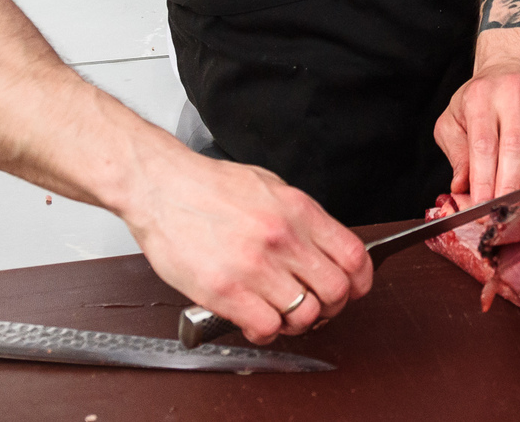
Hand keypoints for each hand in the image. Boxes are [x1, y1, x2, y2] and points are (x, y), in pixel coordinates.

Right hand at [120, 145, 370, 344]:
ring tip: (281, 313)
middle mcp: (282, 239)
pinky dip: (266, 332)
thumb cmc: (210, 187)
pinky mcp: (225, 291)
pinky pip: (266, 328)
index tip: (352, 289)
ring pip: (304, 315)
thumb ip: (302, 218)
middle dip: (331, 306)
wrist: (161, 187)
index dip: (359, 281)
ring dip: (297, 322)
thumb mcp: (270, 187)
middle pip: (336, 291)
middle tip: (314, 305)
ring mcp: (254, 266)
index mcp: (298, 211)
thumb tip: (327, 246)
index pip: (354, 256)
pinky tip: (255, 319)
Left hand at [435, 28, 519, 203]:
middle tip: (503, 213)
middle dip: (509, 186)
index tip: (481, 204)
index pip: (483, 143)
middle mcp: (514, 91)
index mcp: (481, 95)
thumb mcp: (455, 118)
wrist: (516, 63)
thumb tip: (461, 187)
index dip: (484, 178)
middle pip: (516, 147)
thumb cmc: (483, 97)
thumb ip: (456, 153)